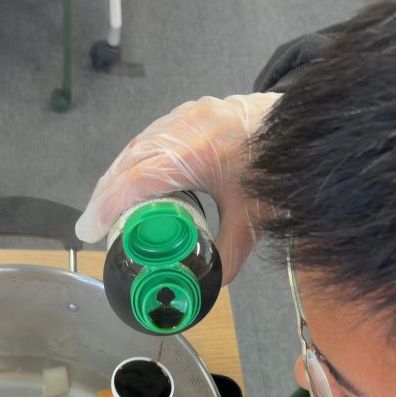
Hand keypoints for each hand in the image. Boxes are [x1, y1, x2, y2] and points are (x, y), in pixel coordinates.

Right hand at [75, 93, 280, 283]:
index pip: (140, 178)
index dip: (110, 204)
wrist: (304, 124)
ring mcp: (188, 116)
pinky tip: (132, 180)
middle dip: (105, 194)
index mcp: (200, 151)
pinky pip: (152, 136)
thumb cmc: (283, 162)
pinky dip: (135, 161)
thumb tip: (211, 283)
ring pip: (138, 146)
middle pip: (130, 161)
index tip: (91, 229)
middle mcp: (188, 127)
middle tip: (91, 227)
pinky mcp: (193, 114)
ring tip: (105, 207)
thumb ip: (232, 252)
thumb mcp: (255, 216)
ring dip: (117, 176)